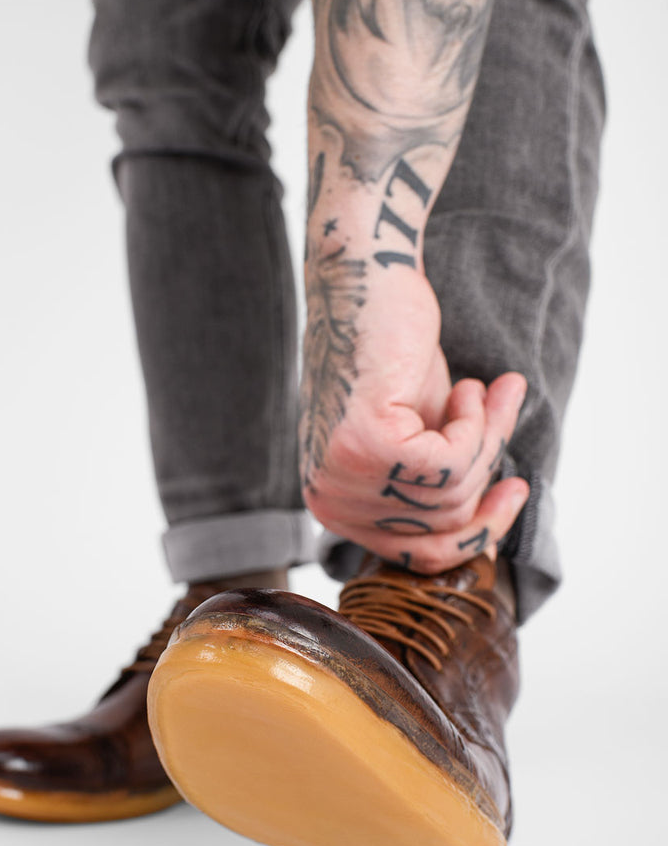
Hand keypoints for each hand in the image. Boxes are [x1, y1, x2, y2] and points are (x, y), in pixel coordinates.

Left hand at [301, 369, 529, 574]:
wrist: (370, 287)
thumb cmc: (395, 360)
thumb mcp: (423, 440)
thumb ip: (439, 491)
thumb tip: (484, 543)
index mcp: (335, 509)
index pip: (418, 557)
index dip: (476, 533)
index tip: (515, 491)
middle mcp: (330, 501)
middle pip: (444, 528)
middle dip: (487, 472)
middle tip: (505, 415)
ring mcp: (343, 475)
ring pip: (454, 495)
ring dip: (486, 437)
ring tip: (482, 391)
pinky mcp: (367, 443)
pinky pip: (453, 464)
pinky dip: (475, 423)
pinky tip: (464, 387)